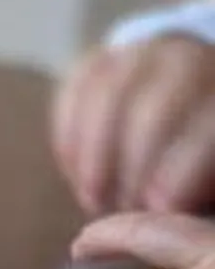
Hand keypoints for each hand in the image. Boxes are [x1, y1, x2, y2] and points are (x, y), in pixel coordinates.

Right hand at [53, 37, 214, 214]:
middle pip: (151, 112)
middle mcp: (184, 60)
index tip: (159, 211)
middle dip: (132, 167)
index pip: (203, 128)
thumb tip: (171, 214)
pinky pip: (72, 93)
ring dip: (93, 157)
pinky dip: (67, 137)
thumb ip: (201, 184)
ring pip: (104, 99)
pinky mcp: (96, 59)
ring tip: (93, 200)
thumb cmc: (207, 143)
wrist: (194, 86)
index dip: (179, 172)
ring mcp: (135, 54)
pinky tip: (73, 173)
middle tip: (122, 211)